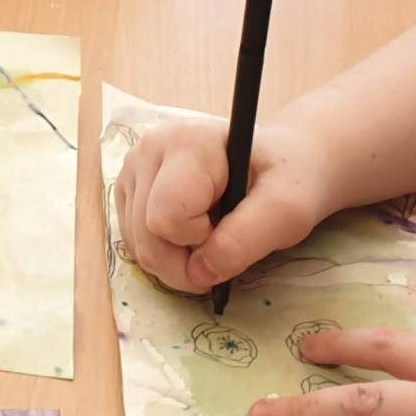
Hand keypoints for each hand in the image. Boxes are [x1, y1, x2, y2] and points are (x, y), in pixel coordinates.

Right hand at [114, 115, 339, 294]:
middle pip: (146, 236)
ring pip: (135, 242)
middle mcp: (150, 146)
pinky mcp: (128, 185)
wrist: (280, 162)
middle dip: (185, 260)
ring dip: (175, 258)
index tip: (232, 227)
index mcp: (187, 142)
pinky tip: (191, 232)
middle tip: (224, 247)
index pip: (167, 219)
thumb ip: (243, 241)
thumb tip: (198, 274)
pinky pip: (133, 238)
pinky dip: (164, 250)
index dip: (201, 241)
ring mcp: (134, 165)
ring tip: (211, 235)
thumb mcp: (287, 212)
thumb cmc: (287, 180)